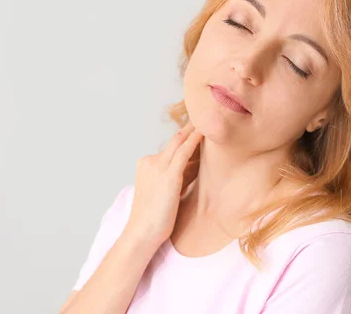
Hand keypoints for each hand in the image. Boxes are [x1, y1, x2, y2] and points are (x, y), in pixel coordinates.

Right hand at [124, 122, 203, 246]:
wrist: (142, 233)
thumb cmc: (156, 218)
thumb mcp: (167, 191)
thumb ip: (179, 176)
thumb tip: (197, 167)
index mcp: (146, 165)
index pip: (170, 149)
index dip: (186, 140)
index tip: (200, 130)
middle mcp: (150, 162)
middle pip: (174, 141)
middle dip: (190, 129)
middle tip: (206, 118)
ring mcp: (157, 166)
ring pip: (179, 142)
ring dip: (194, 130)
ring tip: (208, 120)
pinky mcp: (168, 175)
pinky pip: (183, 152)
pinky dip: (194, 140)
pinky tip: (204, 132)